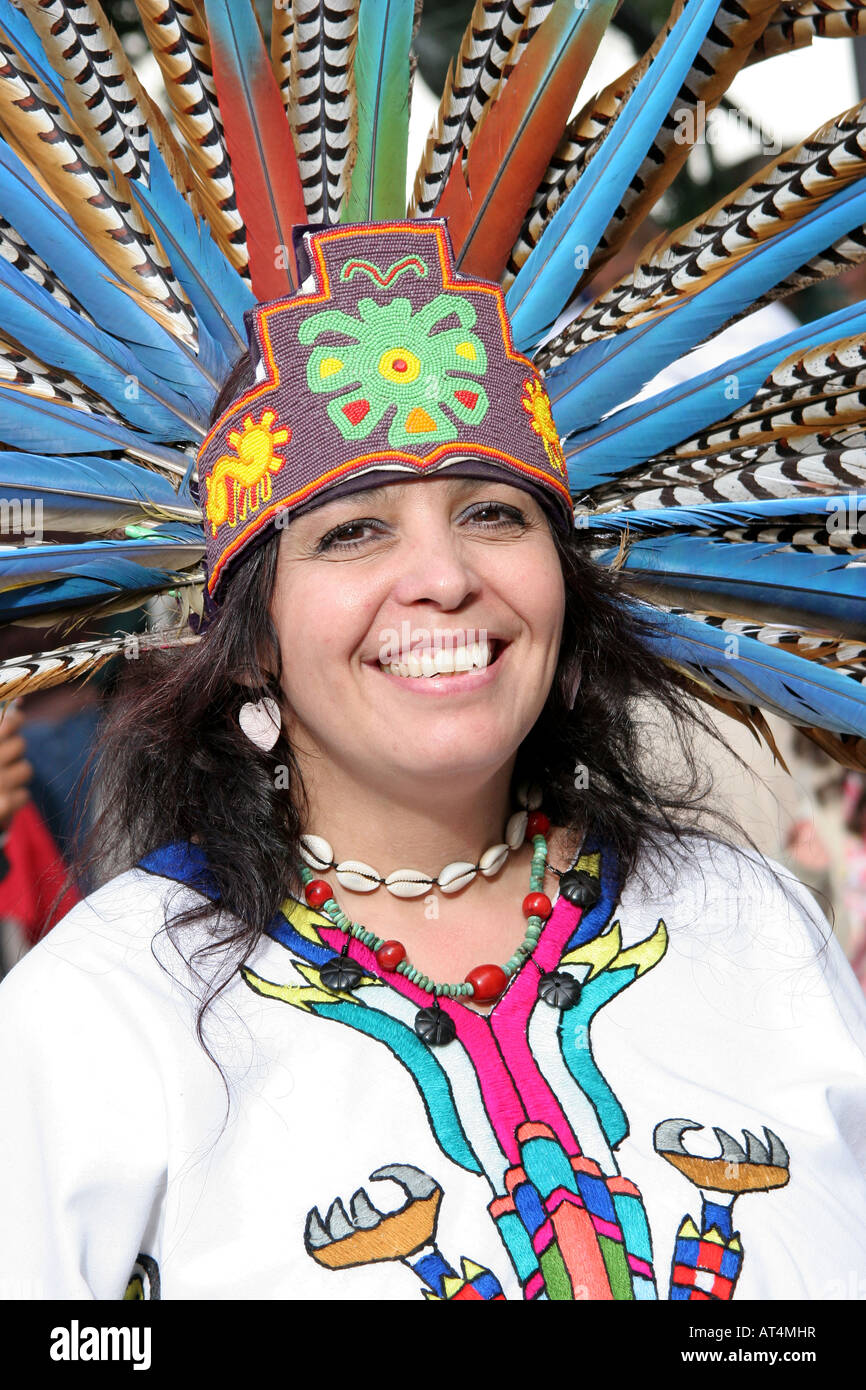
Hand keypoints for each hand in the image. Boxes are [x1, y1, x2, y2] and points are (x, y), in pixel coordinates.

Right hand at [0, 704, 31, 831]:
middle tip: (3, 759)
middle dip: (14, 752)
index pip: (9, 724)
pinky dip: (16, 798)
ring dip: (16, 775)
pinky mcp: (3, 805)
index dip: (15, 720)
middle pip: (20, 746)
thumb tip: (19, 703)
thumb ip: (0, 729)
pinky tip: (3, 799)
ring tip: (2, 781)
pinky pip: (25, 795)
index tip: (16, 720)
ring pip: (26, 770)